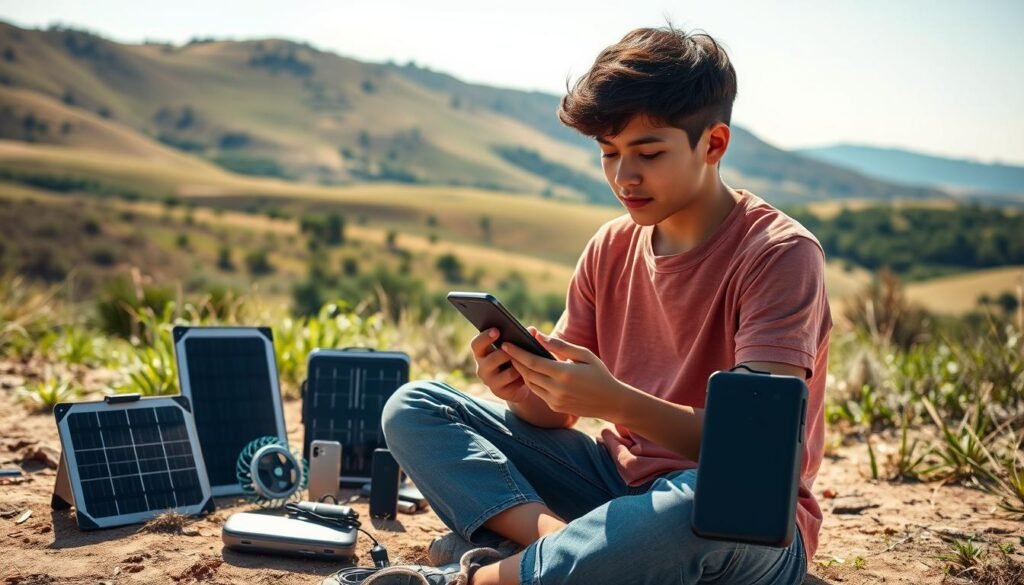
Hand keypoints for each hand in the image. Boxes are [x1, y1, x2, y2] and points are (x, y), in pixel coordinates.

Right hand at [470, 327, 530, 402]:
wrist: (519, 384)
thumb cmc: (516, 359)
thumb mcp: (517, 347)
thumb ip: (523, 337)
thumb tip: (532, 330)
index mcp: (482, 352)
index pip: (477, 344)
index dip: (485, 337)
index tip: (497, 330)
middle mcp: (482, 367)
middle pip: (490, 359)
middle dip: (504, 354)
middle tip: (514, 349)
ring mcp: (490, 381)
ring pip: (507, 373)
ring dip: (519, 367)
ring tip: (528, 362)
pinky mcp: (500, 392)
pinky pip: (514, 384)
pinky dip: (523, 377)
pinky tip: (529, 374)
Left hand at [502, 329, 631, 419]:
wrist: (611, 401)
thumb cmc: (599, 373)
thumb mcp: (584, 355)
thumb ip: (560, 346)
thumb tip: (539, 336)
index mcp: (564, 374)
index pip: (533, 362)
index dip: (517, 353)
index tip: (506, 344)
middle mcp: (557, 389)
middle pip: (528, 373)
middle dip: (515, 361)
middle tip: (506, 349)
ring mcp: (555, 400)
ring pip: (530, 384)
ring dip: (521, 372)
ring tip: (515, 359)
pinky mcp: (555, 407)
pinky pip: (538, 392)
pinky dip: (532, 381)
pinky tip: (529, 372)